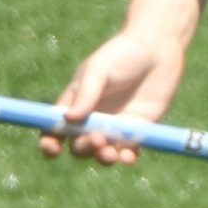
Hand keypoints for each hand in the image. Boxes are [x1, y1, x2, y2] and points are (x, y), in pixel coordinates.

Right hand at [39, 31, 187, 165]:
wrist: (158, 49)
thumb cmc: (122, 54)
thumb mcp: (99, 69)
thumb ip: (86, 94)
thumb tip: (69, 119)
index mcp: (75, 103)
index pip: (55, 129)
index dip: (49, 142)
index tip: (52, 149)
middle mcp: (92, 120)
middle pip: (79, 145)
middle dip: (83, 148)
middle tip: (96, 139)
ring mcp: (115, 127)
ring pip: (102, 153)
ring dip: (102, 157)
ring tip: (109, 152)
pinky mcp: (138, 131)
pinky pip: (128, 152)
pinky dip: (126, 158)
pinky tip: (127, 156)